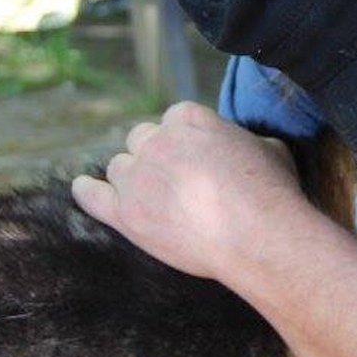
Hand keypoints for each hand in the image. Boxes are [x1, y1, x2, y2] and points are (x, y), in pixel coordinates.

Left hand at [71, 102, 305, 281]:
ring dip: (131, 178)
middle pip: (140, 140)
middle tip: (173, 180)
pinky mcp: (127, 213)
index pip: (173, 120)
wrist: (259, 238)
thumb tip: (245, 145)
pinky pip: (93, 196)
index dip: (184, 141)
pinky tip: (84, 188)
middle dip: (154, 157)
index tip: (195, 159)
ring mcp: (138, 178)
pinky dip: (87, 191)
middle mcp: (157, 141)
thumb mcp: (270, 148)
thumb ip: (245, 140)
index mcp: (189, 119)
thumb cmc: (272, 193)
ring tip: (149, 197)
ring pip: (119, 168)